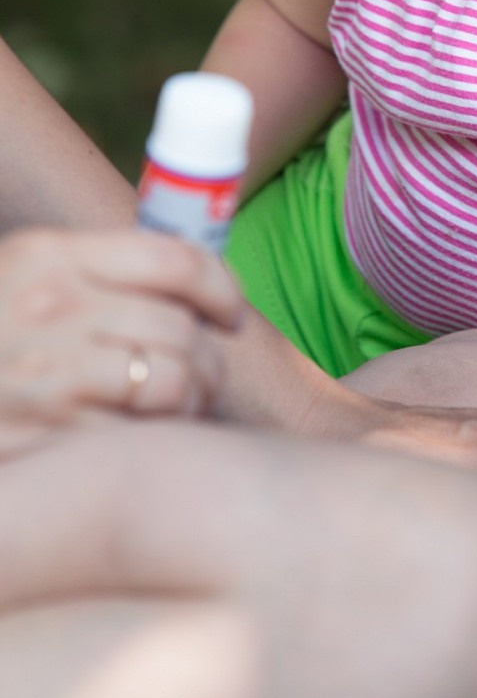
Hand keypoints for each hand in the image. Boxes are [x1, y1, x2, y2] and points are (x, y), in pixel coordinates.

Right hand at [0, 227, 243, 455]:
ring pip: (173, 383)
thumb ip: (99, 270)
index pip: (174, 258)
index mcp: (53, 256)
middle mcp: (52, 310)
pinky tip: (143, 440)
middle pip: (181, 328)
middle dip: (211, 355)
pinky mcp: (44, 438)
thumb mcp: (25, 274)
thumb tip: (193, 279)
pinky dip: (155, 441)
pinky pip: (136, 438)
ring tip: (184, 405)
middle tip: (207, 371)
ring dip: (195, 399)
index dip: (221, 285)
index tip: (230, 310)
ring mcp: (47, 377)